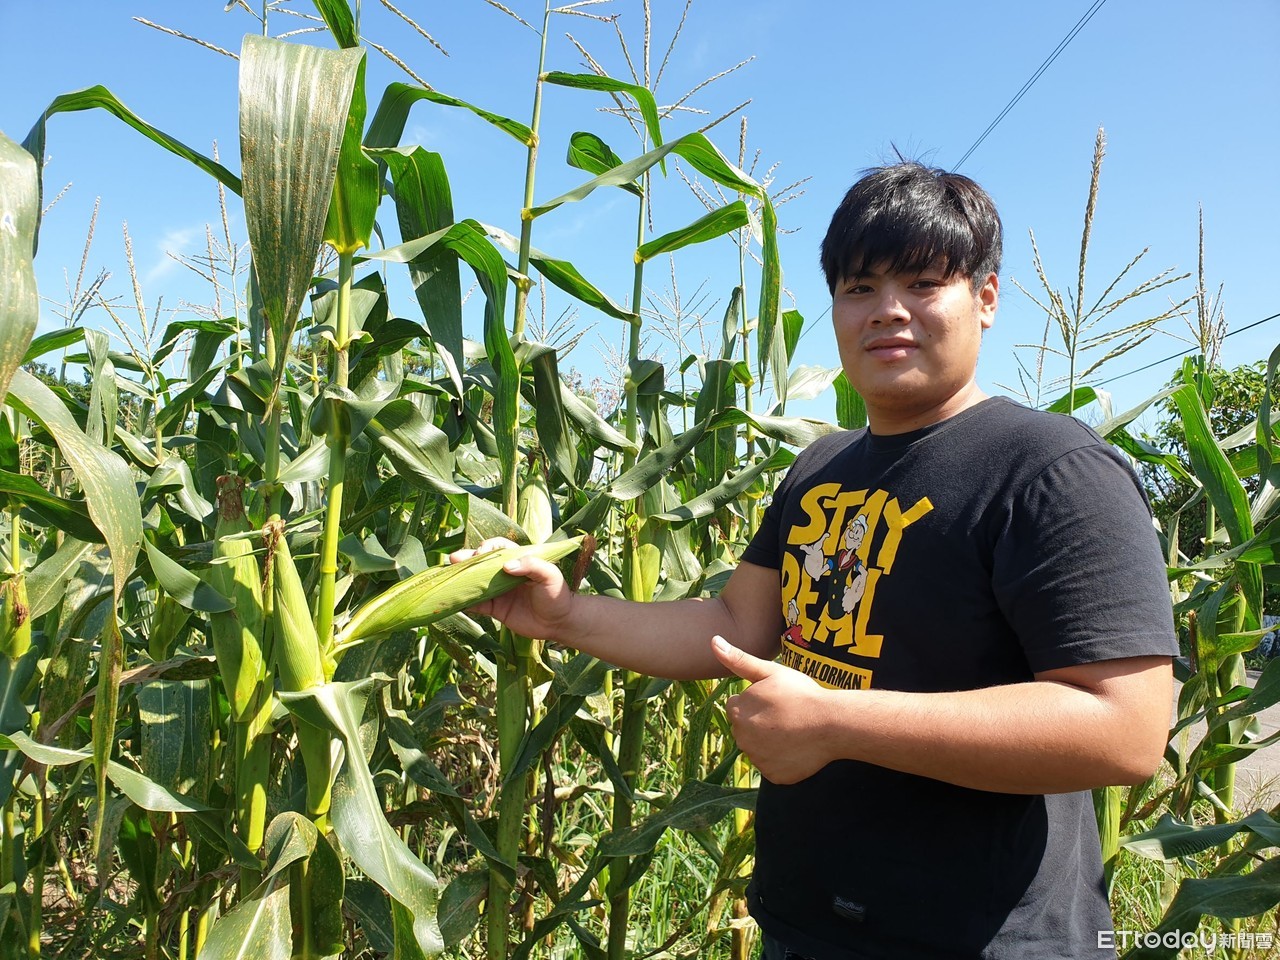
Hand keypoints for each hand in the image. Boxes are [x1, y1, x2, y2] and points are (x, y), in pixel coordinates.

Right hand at [448, 538, 575, 640]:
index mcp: (517, 560)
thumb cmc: (557, 594)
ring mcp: (497, 591)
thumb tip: (507, 566)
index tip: (481, 554)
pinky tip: (452, 600)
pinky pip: (475, 604)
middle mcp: (503, 573)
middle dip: (465, 560)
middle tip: (454, 559)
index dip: (486, 549)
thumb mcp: (550, 575)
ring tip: (447, 577)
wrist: (559, 622)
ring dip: (460, 579)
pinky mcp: (494, 609)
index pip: (497, 548)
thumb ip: (532, 566)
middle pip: (480, 563)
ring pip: (474, 582)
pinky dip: (463, 602)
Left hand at [711, 635, 834, 783]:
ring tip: (793, 729)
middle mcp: (742, 738)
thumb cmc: (801, 694)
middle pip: (745, 728)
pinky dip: (782, 759)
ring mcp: (757, 759)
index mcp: (738, 712)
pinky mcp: (773, 775)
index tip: (776, 699)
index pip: (737, 706)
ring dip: (769, 741)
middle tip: (785, 714)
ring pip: (758, 747)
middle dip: (759, 722)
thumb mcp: (770, 671)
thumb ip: (739, 660)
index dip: (756, 701)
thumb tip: (713, 642)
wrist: (831, 724)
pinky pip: (772, 765)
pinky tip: (797, 747)